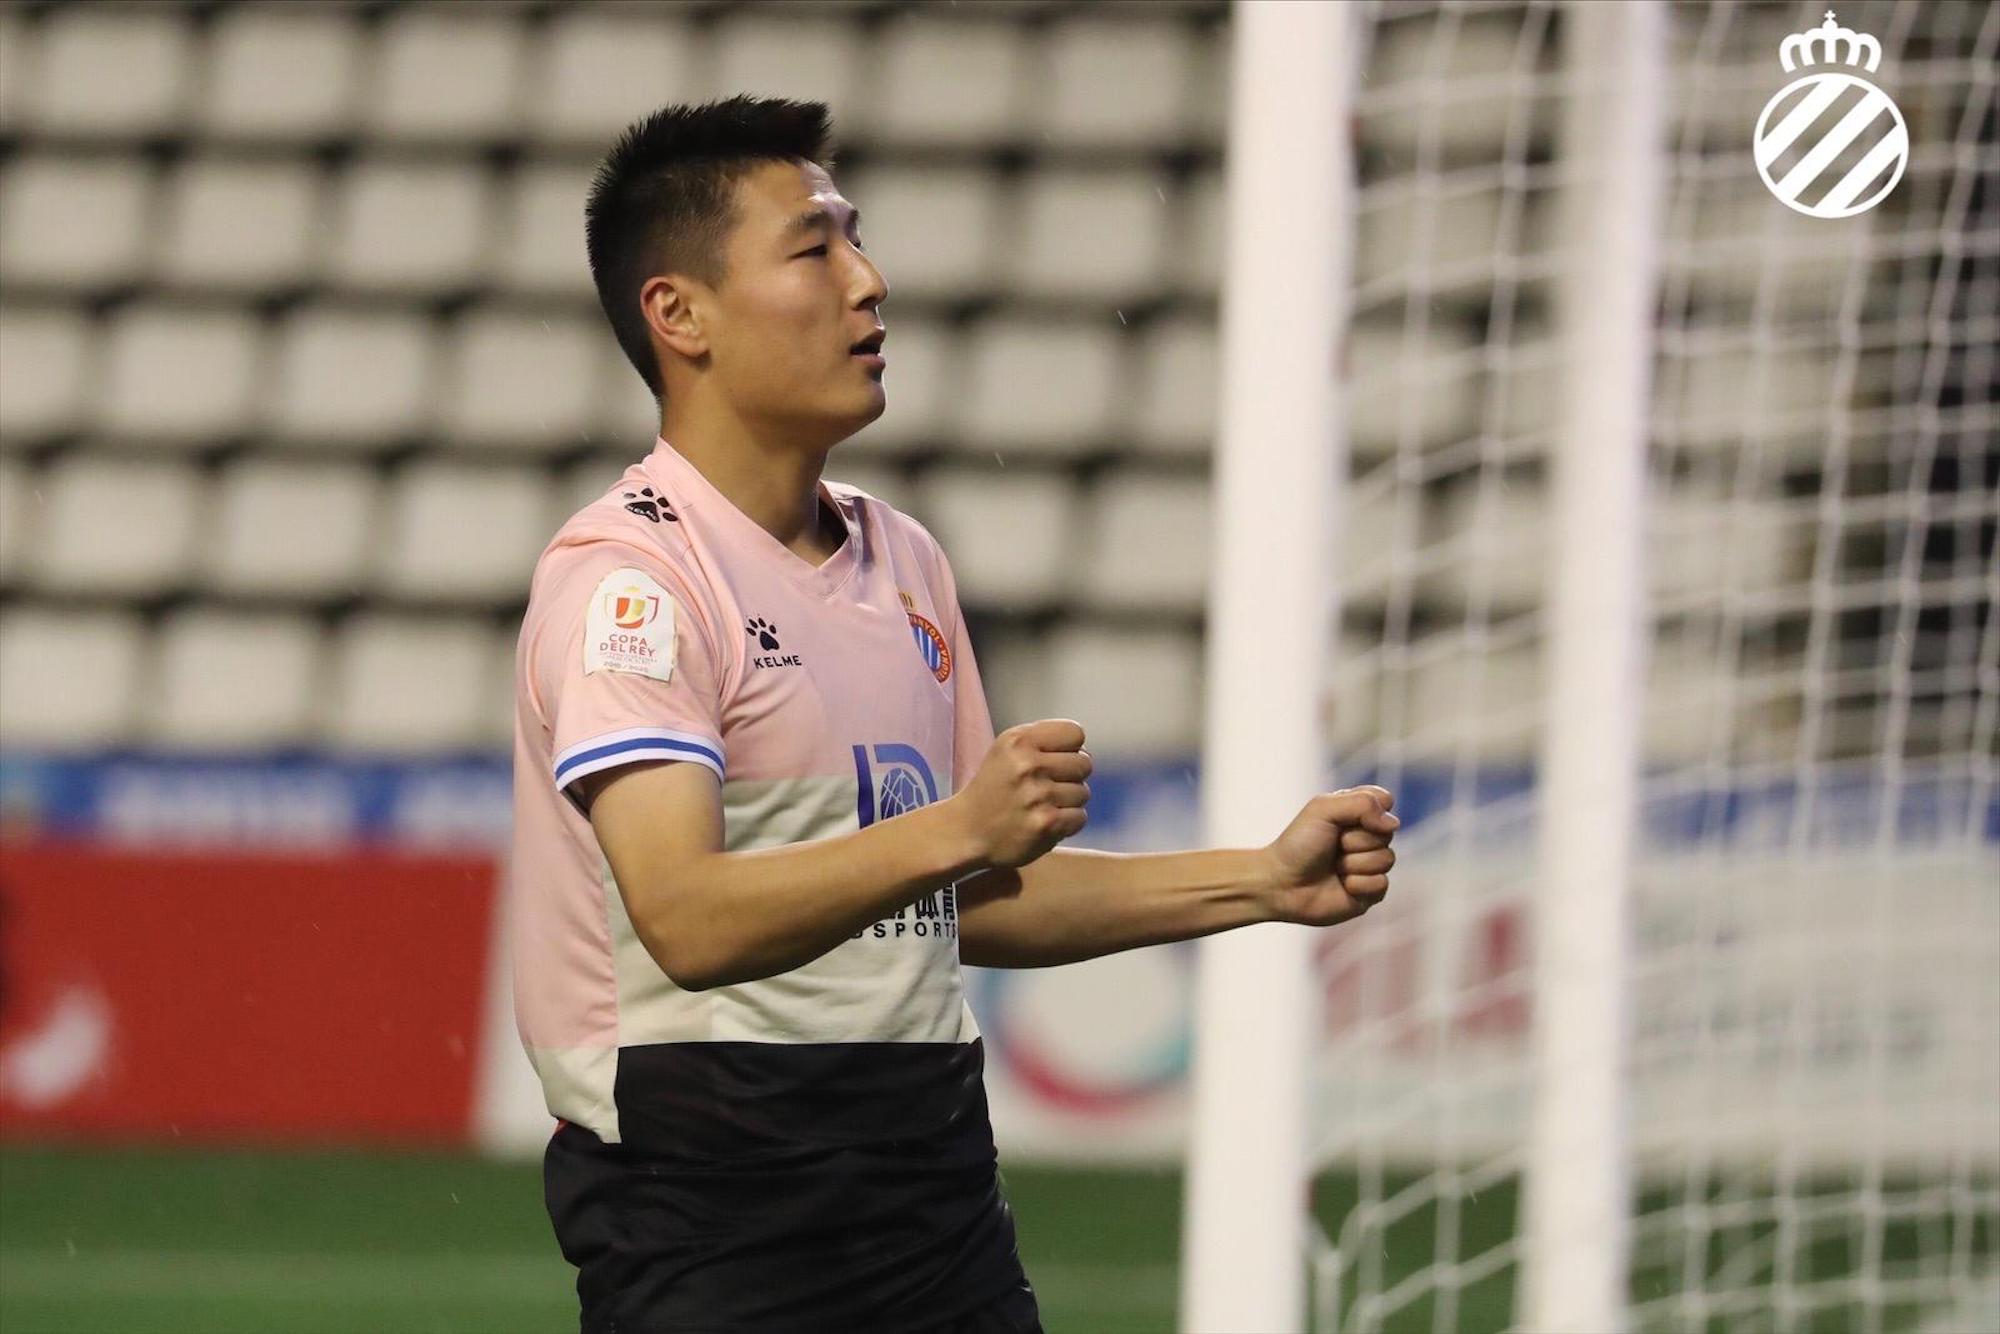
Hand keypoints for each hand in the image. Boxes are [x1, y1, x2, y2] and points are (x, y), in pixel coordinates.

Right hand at [945, 720, 1092, 868]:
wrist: (965, 831)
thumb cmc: (992, 789)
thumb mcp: (1007, 750)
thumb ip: (1042, 742)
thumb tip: (1083, 751)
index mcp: (1018, 740)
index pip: (1075, 733)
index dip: (1070, 749)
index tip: (1055, 761)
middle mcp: (1028, 764)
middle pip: (1084, 763)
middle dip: (1071, 776)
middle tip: (1048, 787)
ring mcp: (1038, 795)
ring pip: (1083, 792)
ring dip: (1068, 802)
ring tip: (1043, 806)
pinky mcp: (1045, 824)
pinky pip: (1080, 817)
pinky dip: (1067, 823)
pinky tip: (1046, 822)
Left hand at [1260, 786, 1398, 926]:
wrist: (1280, 884)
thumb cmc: (1298, 844)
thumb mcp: (1323, 809)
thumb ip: (1361, 803)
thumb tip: (1392, 823)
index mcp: (1356, 813)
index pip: (1385, 801)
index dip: (1371, 810)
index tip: (1345, 818)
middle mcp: (1366, 837)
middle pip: (1387, 833)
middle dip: (1355, 841)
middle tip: (1333, 846)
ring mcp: (1369, 865)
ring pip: (1387, 859)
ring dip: (1354, 864)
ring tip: (1334, 867)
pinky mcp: (1370, 892)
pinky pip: (1382, 884)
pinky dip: (1358, 885)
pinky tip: (1341, 885)